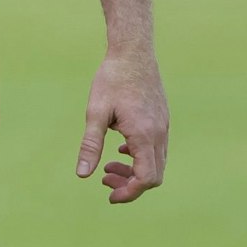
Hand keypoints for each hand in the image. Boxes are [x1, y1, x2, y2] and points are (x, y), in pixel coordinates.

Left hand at [76, 51, 167, 202]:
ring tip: (108, 166)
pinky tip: (121, 148)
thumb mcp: (96, 112)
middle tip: (104, 179)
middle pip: (153, 176)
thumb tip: (82, 175)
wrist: (133, 51)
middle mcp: (159, 134)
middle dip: (130, 185)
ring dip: (134, 171)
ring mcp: (164, 126)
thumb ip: (91, 145)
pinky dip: (140, 157)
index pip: (146, 179)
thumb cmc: (112, 79)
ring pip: (156, 163)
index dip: (129, 193)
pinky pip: (157, 149)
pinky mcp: (162, 119)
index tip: (109, 195)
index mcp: (143, 135)